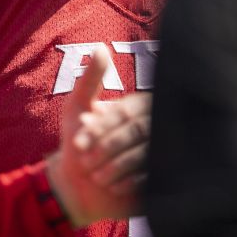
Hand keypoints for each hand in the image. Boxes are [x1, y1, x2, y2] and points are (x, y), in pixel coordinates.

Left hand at [45, 47, 150, 226]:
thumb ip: (89, 80)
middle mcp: (152, 126)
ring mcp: (159, 152)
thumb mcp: (77, 108)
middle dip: (108, 147)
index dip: (102, 127)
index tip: (78, 142)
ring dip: (117, 167)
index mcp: (135, 108)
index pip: (126, 112)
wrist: (77, 187)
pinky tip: (115, 189)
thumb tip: (101, 47)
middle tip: (86, 163)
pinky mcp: (160, 178)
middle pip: (137, 131)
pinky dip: (132, 183)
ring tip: (96, 177)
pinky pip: (154, 177)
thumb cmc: (77, 144)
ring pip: (146, 154)